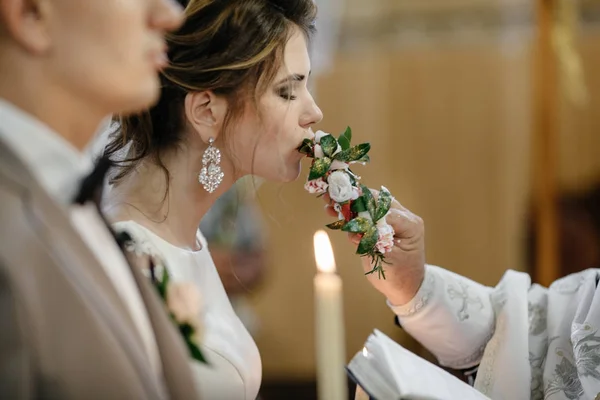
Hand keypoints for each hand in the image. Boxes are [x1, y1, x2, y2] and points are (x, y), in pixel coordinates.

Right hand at [324, 189, 425, 305]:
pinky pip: (364, 215)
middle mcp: (402, 217)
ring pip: (368, 204)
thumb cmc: (400, 276)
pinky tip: (332, 210)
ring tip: (329, 201)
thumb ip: (372, 242)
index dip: (365, 208)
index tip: (346, 208)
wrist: (405, 287)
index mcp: (410, 224)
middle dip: (354, 199)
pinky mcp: (379, 224)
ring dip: (348, 203)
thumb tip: (355, 228)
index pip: (385, 210)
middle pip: (376, 201)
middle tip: (334, 196)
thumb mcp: (387, 261)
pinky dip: (348, 213)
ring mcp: (390, 219)